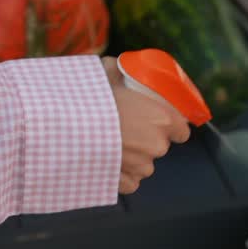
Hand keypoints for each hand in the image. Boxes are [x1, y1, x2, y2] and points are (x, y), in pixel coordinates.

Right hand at [102, 56, 190, 193]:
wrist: (65, 128)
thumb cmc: (89, 100)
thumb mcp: (106, 74)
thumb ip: (118, 71)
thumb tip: (117, 65)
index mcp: (161, 118)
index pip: (182, 130)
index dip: (171, 125)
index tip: (158, 120)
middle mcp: (157, 145)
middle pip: (160, 145)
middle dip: (147, 138)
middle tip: (126, 127)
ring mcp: (141, 167)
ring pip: (143, 164)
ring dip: (133, 157)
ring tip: (111, 143)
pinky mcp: (126, 183)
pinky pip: (130, 180)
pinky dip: (121, 173)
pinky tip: (107, 161)